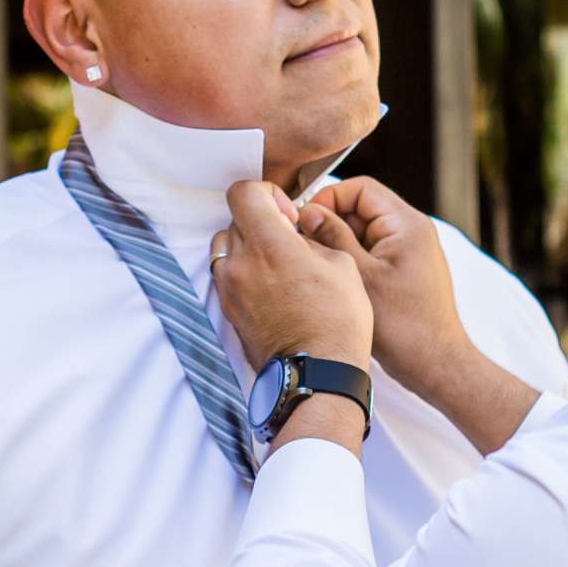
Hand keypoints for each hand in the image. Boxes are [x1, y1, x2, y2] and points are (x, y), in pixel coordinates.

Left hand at [211, 181, 372, 372]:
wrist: (318, 374)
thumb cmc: (337, 322)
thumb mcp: (341, 265)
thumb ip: (312, 238)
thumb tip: (297, 233)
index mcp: (269, 244)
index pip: (243, 192)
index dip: (267, 194)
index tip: (286, 214)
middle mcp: (240, 263)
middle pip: (235, 219)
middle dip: (261, 223)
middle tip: (288, 242)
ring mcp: (229, 289)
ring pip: (226, 247)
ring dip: (248, 248)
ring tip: (277, 267)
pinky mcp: (228, 311)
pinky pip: (227, 277)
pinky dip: (244, 274)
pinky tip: (271, 289)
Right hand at [300, 177, 469, 396]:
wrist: (436, 365)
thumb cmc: (404, 327)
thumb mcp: (361, 277)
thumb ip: (333, 238)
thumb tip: (308, 212)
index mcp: (406, 224)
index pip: (361, 188)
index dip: (328, 199)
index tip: (305, 222)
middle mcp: (412, 232)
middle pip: (360, 209)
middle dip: (331, 224)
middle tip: (305, 247)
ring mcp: (409, 252)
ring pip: (363, 233)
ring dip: (339, 245)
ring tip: (318, 267)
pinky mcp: (405, 271)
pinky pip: (372, 253)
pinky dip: (351, 262)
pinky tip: (335, 282)